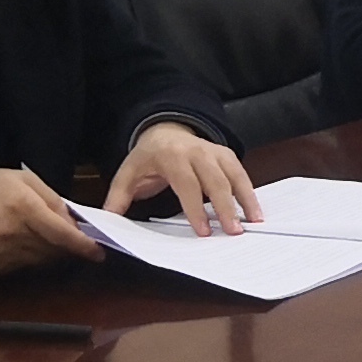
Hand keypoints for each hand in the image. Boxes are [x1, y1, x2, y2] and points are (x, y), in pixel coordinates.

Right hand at [0, 165, 101, 273]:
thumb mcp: (19, 179)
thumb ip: (50, 198)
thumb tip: (73, 220)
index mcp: (23, 209)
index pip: (62, 234)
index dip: (83, 245)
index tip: (98, 251)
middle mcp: (15, 236)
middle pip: (55, 250)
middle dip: (68, 246)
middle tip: (75, 239)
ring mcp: (3, 256)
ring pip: (41, 260)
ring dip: (51, 252)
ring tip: (46, 237)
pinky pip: (23, 266)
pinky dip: (31, 257)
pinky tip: (24, 244)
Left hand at [105, 121, 260, 233]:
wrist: (165, 130)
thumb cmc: (147, 158)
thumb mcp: (127, 174)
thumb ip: (117, 198)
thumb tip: (106, 220)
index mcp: (171, 157)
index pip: (187, 184)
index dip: (196, 208)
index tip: (204, 231)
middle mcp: (197, 152)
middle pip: (215, 180)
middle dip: (226, 207)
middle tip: (234, 231)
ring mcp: (215, 151)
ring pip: (234, 175)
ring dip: (246, 198)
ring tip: (254, 221)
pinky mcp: (226, 154)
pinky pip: (241, 173)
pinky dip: (250, 192)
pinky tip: (255, 210)